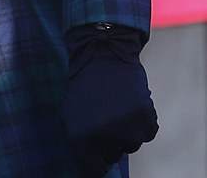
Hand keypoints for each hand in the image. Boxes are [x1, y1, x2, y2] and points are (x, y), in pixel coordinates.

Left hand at [62, 24, 157, 177]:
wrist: (102, 52)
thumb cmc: (84, 83)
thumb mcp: (69, 113)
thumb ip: (77, 142)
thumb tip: (87, 167)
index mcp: (81, 138)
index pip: (92, 170)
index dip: (95, 161)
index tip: (96, 150)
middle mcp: (104, 136)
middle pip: (112, 157)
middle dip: (109, 141)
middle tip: (105, 115)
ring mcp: (126, 127)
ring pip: (131, 144)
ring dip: (126, 130)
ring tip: (117, 105)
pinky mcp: (145, 116)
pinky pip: (148, 132)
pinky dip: (143, 121)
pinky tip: (131, 102)